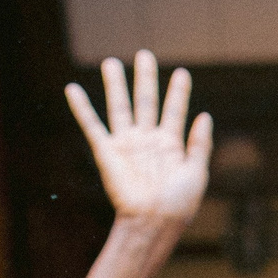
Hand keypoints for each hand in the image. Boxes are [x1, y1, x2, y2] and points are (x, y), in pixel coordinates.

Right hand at [64, 51, 211, 230]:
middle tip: (144, 55)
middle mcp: (147, 141)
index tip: (182, 73)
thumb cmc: (178, 204)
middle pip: (146, 101)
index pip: (175, 111)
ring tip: (111, 63)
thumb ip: (201, 145)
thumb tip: (205, 116)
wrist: (153, 222)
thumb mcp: (197, 173)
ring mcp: (126, 144)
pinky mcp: (107, 151)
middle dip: (145, 78)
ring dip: (115, 84)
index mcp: (170, 145)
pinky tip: (72, 89)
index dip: (179, 92)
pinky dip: (81, 107)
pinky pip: (91, 125)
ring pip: (119, 106)